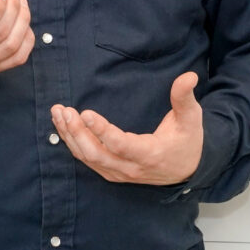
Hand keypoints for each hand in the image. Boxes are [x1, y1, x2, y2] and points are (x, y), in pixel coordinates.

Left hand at [50, 71, 203, 185]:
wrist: (187, 170)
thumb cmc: (188, 140)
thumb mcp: (191, 118)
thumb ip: (185, 97)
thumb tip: (189, 76)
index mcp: (150, 154)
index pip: (121, 145)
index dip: (102, 130)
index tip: (85, 112)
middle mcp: (131, 168)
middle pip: (96, 153)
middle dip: (77, 132)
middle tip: (64, 111)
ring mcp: (119, 173)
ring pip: (88, 158)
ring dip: (70, 137)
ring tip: (58, 114)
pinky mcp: (112, 173)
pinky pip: (88, 161)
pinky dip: (73, 145)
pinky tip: (64, 128)